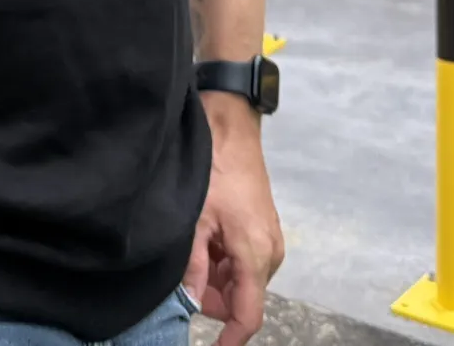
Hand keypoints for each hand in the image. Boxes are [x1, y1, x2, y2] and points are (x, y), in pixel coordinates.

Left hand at [184, 98, 282, 345]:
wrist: (232, 129)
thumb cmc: (214, 172)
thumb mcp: (195, 223)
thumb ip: (193, 270)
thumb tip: (191, 306)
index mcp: (256, 253)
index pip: (249, 315)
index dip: (230, 340)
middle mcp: (270, 252)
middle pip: (242, 300)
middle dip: (214, 302)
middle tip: (184, 281)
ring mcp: (270, 239)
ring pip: (241, 282)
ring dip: (216, 280)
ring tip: (193, 251)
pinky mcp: (264, 229)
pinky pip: (244, 262)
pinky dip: (223, 263)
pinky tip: (204, 242)